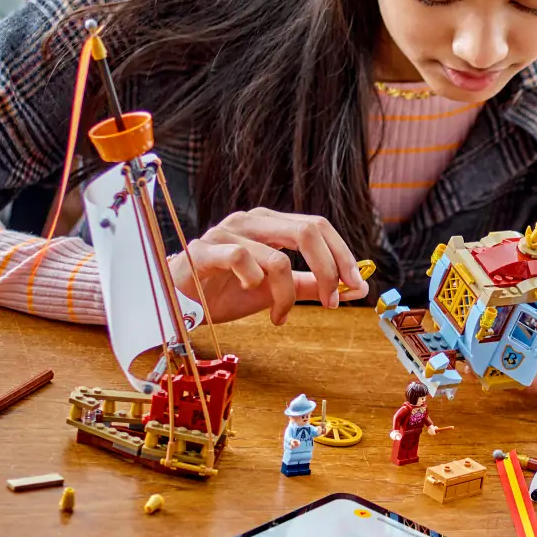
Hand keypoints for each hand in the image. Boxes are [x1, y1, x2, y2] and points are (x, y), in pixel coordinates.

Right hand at [168, 209, 369, 325]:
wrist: (179, 301)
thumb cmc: (224, 291)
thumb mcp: (275, 289)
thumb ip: (310, 284)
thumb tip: (354, 288)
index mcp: (270, 224)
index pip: (318, 227)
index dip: (342, 255)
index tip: (358, 285)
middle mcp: (251, 221)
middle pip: (307, 231)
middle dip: (328, 270)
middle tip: (332, 302)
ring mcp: (226, 232)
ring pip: (278, 258)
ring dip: (287, 296)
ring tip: (280, 315)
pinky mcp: (204, 250)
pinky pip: (241, 260)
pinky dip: (254, 284)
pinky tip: (248, 296)